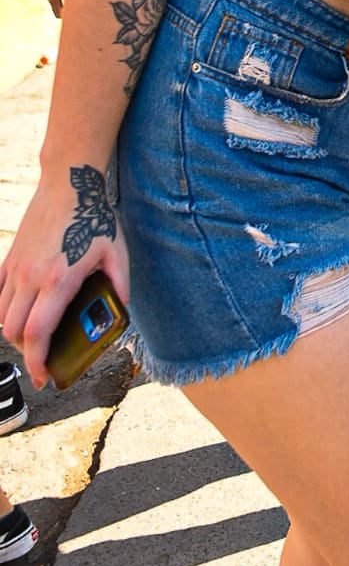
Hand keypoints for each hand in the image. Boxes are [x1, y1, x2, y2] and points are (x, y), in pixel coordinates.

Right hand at [0, 161, 130, 380]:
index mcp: (58, 281)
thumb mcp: (118, 253)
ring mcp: (14, 269)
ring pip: (2, 316)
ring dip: (15, 334)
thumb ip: (119, 285)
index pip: (38, 333)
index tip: (44, 377)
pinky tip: (18, 316)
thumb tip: (120, 309)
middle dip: (27, 353)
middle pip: (14, 331)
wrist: (68, 187)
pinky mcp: (8, 260)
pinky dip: (3, 312)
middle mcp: (30, 278)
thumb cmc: (95, 220)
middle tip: (44, 363)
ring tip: (35, 341)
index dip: (37, 360)